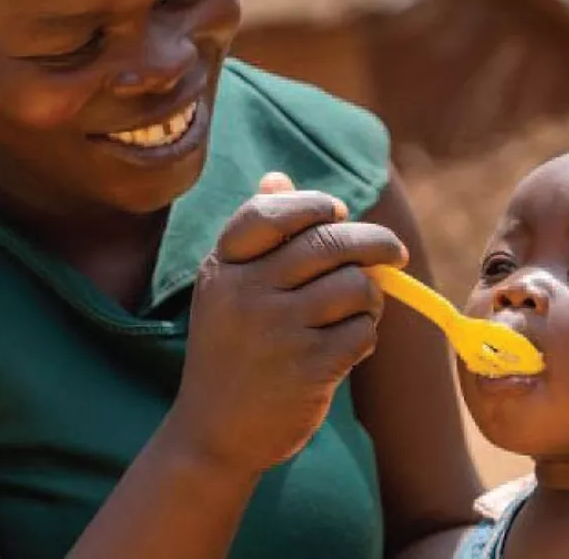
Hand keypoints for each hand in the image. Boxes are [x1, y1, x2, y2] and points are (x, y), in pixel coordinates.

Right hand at [173, 173, 406, 476]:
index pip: (271, 212)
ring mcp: (276, 330)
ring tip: (359, 311)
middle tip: (394, 252)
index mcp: (223, 266)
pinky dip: (365, 334)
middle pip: (328, 242)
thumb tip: (278, 176)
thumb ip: (257, 234)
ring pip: (355, 285)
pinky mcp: (308, 368)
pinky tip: (347, 346)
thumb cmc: (230, 349)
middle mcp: (245, 292)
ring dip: (371, 297)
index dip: (314, 204)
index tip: (337, 212)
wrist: (215, 432)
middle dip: (373, 242)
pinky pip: (362, 331)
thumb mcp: (227, 287)